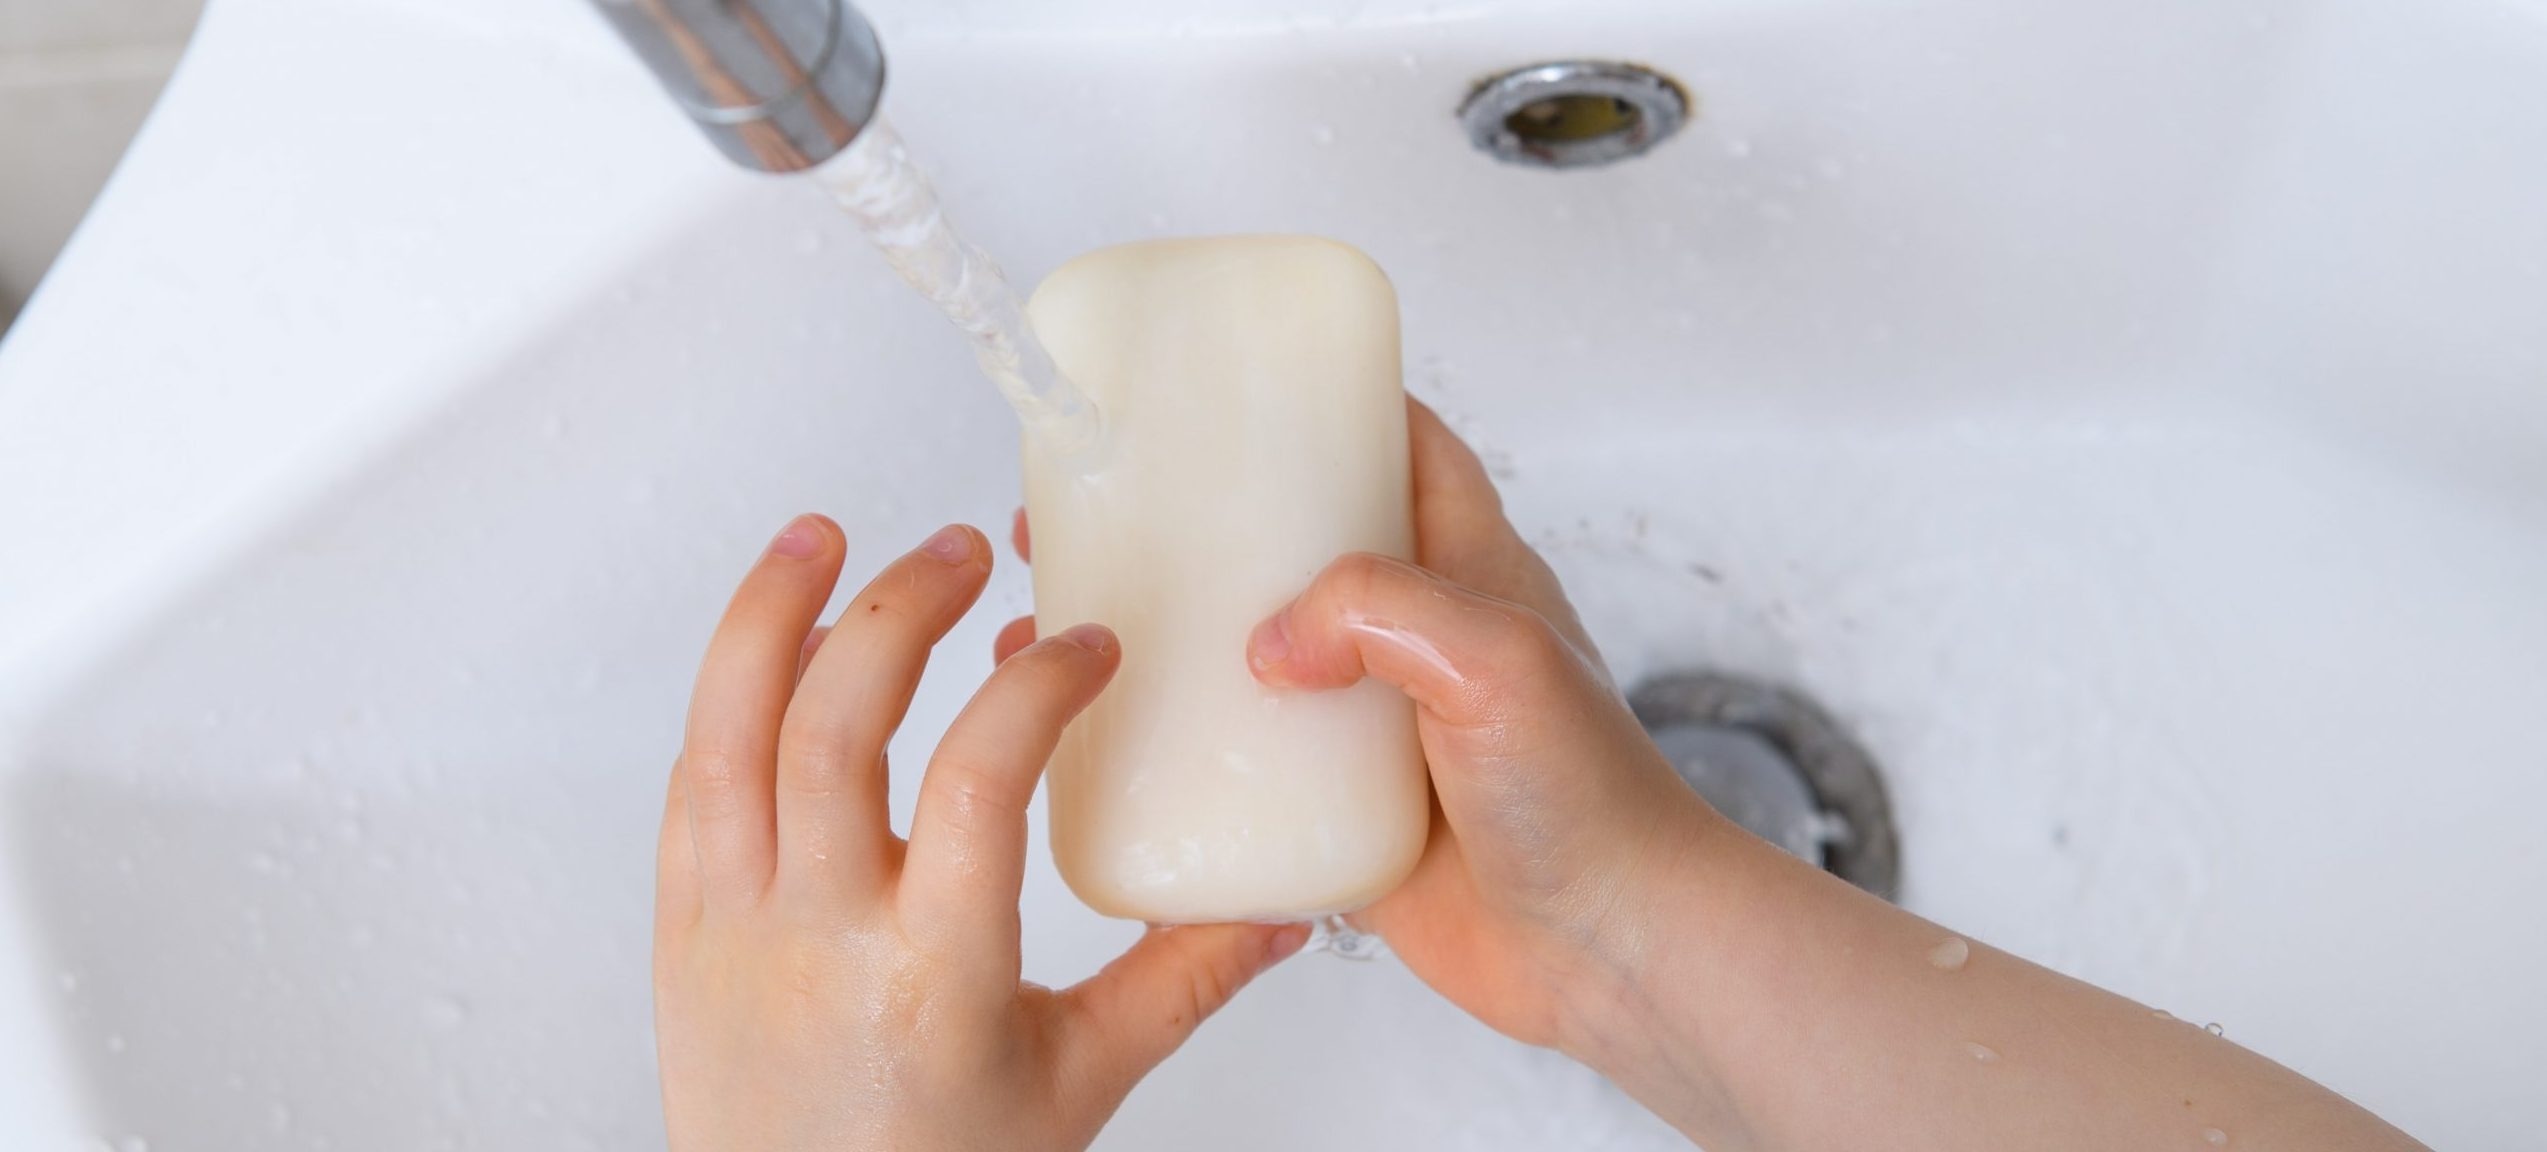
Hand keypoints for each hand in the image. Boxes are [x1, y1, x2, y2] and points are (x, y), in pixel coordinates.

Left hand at [654, 516, 1307, 1151]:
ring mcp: (732, 926)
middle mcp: (817, 938)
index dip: (1034, 690)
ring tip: (824, 536)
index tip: (1083, 648)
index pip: (975, 785)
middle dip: (901, 611)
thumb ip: (1180, 982)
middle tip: (963, 558)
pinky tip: (776, 645)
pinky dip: (731, 695)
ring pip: (728, 734)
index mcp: (931, 976)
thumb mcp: (1079, 1083)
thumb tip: (1281, 911)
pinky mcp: (681, 926)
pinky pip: (692, 782)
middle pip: (834, 727)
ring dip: (773, 615)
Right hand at [995, 401, 1721, 1053]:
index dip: (1337, 405)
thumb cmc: (1593, 800)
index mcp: (1471, 571)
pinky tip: (1115, 750)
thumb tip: (1273, 639)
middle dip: (1211, 524)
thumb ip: (1383, 611)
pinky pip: (1250, 775)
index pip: (1405, 451)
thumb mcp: (1498, 660)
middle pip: (1300, 551)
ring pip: (1258, 662)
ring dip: (1178, 642)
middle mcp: (1417, 641)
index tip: (1245, 384)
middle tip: (1109, 508)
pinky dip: (1186, 760)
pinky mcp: (1344, 815)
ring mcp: (1377, 729)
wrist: (1607, 952)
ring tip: (1077, 621)